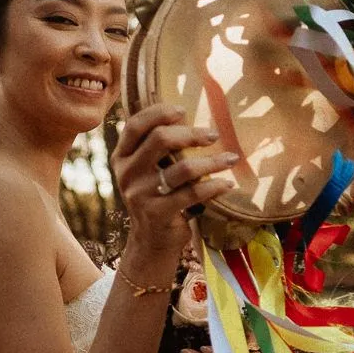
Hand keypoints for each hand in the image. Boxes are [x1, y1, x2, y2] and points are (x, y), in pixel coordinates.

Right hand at [111, 105, 237, 256]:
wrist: (150, 242)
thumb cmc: (156, 197)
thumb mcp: (147, 170)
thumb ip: (156, 147)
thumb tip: (185, 116)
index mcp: (122, 157)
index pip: (136, 125)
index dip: (159, 113)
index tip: (183, 110)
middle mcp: (126, 173)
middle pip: (160, 139)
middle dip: (191, 134)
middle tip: (214, 135)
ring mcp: (140, 194)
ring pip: (182, 168)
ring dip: (212, 161)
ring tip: (232, 159)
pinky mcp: (157, 213)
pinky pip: (192, 193)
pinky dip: (214, 186)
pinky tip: (227, 184)